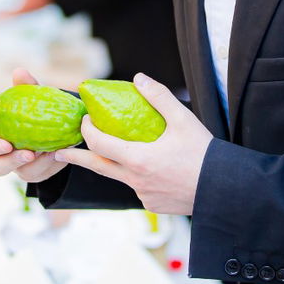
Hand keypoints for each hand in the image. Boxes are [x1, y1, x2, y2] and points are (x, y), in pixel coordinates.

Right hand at [0, 68, 68, 182]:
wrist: (54, 123)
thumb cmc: (32, 109)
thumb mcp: (30, 98)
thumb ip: (24, 86)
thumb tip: (19, 71)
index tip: (5, 143)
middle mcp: (3, 155)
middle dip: (11, 161)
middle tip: (29, 154)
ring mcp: (20, 167)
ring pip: (22, 174)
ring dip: (37, 164)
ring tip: (50, 151)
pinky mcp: (37, 173)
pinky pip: (42, 173)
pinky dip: (52, 164)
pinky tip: (60, 152)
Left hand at [55, 73, 212, 214]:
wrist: (224, 191)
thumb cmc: (205, 154)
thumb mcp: (184, 119)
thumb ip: (159, 97)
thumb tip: (139, 77)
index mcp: (138, 159)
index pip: (100, 144)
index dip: (88, 131)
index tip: (84, 121)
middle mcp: (135, 181)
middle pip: (97, 167)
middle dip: (76, 159)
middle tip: (59, 154)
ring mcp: (143, 196)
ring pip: (120, 178)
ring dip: (114, 165)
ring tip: (116, 153)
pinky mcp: (153, 206)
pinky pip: (139, 189)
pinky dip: (138, 177)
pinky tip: (152, 169)